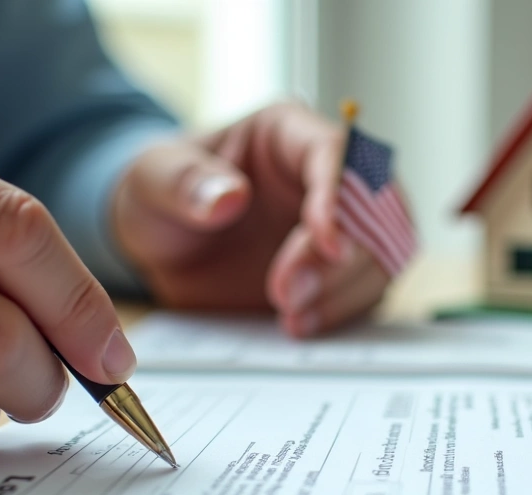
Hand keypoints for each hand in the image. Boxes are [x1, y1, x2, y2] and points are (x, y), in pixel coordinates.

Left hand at [110, 102, 398, 337]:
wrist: (162, 243)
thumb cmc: (160, 193)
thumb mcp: (151, 180)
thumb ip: (184, 182)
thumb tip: (229, 197)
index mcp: (288, 133)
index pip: (335, 153)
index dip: (338, 198)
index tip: (327, 244)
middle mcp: (326, 174)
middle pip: (373, 207)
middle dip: (342, 257)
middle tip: (287, 294)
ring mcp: (339, 224)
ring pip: (379, 252)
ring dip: (345, 290)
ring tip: (290, 316)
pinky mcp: (337, 270)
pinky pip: (366, 290)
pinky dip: (342, 311)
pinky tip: (301, 324)